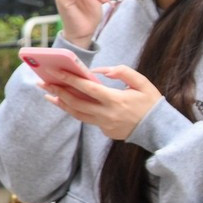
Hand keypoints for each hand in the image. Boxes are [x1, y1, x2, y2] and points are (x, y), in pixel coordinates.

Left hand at [42, 65, 162, 141]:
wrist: (160, 129)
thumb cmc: (151, 103)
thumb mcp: (142, 83)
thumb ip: (122, 72)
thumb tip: (100, 71)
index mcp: (116, 100)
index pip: (87, 88)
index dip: (70, 79)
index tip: (55, 71)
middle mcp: (107, 114)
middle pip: (75, 102)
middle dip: (57, 91)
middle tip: (42, 82)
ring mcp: (105, 125)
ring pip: (77, 114)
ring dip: (61, 103)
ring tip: (48, 95)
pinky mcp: (105, 131)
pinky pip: (86, 119)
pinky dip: (74, 111)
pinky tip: (66, 103)